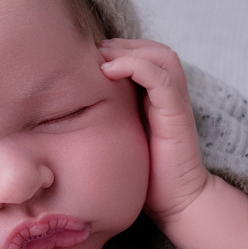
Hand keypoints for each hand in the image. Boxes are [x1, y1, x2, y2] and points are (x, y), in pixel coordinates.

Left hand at [99, 38, 210, 227]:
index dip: (119, 49)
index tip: (89, 58)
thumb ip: (109, 118)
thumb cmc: (147, 176)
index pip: (145, 55)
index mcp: (158, 98)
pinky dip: (136, 66)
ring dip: (129, 50)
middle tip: (93, 53)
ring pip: (161, 56)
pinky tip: (110, 71)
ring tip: (101, 59)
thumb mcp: (121, 138)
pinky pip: (161, 78)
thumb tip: (69, 109)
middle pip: (154, 49)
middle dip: (122, 45)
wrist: (177, 203)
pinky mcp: (176, 114)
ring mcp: (175, 103)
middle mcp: (170, 95)